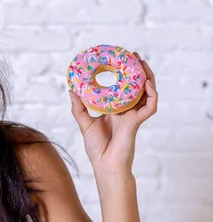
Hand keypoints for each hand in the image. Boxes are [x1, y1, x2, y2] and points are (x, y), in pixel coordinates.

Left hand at [69, 52, 157, 173]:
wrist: (105, 165)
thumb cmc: (96, 147)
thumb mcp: (85, 123)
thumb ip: (78, 107)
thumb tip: (71, 90)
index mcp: (115, 109)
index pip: (124, 87)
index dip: (125, 74)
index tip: (121, 60)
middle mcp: (127, 110)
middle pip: (137, 87)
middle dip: (138, 71)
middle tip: (135, 56)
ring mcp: (133, 115)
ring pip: (147, 93)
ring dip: (147, 77)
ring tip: (143, 64)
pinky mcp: (137, 122)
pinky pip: (150, 106)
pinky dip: (151, 94)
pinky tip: (146, 83)